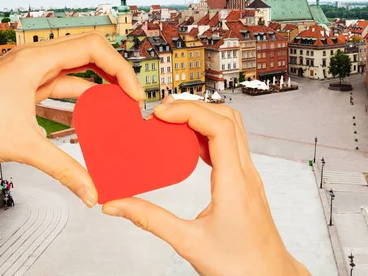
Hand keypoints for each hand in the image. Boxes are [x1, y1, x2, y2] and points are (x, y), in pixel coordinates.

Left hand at [0, 32, 144, 206]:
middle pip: (90, 54)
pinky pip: (62, 88)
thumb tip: (91, 190)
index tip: (132, 95)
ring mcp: (30, 73)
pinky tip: (89, 121)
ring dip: (97, 91)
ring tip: (115, 112)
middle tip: (130, 100)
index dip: (121, 68)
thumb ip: (64, 169)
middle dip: (115, 76)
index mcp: (36, 59)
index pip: (94, 47)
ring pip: (76, 73)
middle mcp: (35, 60)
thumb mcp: (24, 146)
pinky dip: (79, 102)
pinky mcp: (25, 88)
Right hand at [102, 100, 309, 275]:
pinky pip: (231, 144)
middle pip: (228, 118)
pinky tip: (188, 144)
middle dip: (194, 106)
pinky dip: (209, 134)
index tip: (161, 113)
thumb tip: (118, 204)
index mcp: (235, 183)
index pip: (219, 127)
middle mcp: (246, 173)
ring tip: (172, 121)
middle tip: (163, 111)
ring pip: (232, 128)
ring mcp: (248, 176)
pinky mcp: (246, 181)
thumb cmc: (240, 265)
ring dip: (203, 117)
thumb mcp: (188, 243)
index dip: (189, 111)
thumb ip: (150, 219)